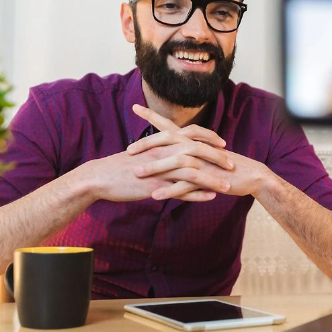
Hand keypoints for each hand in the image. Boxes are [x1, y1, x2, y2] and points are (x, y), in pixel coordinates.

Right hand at [79, 150, 224, 202]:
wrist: (100, 177)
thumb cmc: (121, 166)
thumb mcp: (143, 153)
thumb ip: (160, 151)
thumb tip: (171, 152)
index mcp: (161, 142)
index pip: (191, 134)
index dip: (208, 138)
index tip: (222, 143)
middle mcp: (163, 153)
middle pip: (197, 151)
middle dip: (217, 157)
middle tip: (231, 163)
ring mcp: (160, 170)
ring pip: (192, 173)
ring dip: (212, 179)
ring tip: (227, 186)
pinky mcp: (155, 187)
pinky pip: (180, 191)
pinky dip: (197, 194)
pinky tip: (210, 198)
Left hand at [129, 105, 272, 200]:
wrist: (249, 175)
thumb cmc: (224, 166)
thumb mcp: (203, 155)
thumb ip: (186, 152)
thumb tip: (168, 151)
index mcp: (192, 141)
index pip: (168, 125)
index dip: (152, 116)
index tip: (134, 107)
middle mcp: (195, 148)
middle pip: (167, 140)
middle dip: (146, 144)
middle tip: (128, 150)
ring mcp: (201, 163)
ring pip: (174, 162)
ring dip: (154, 169)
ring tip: (136, 174)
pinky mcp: (207, 178)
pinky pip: (185, 184)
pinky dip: (169, 190)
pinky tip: (155, 196)